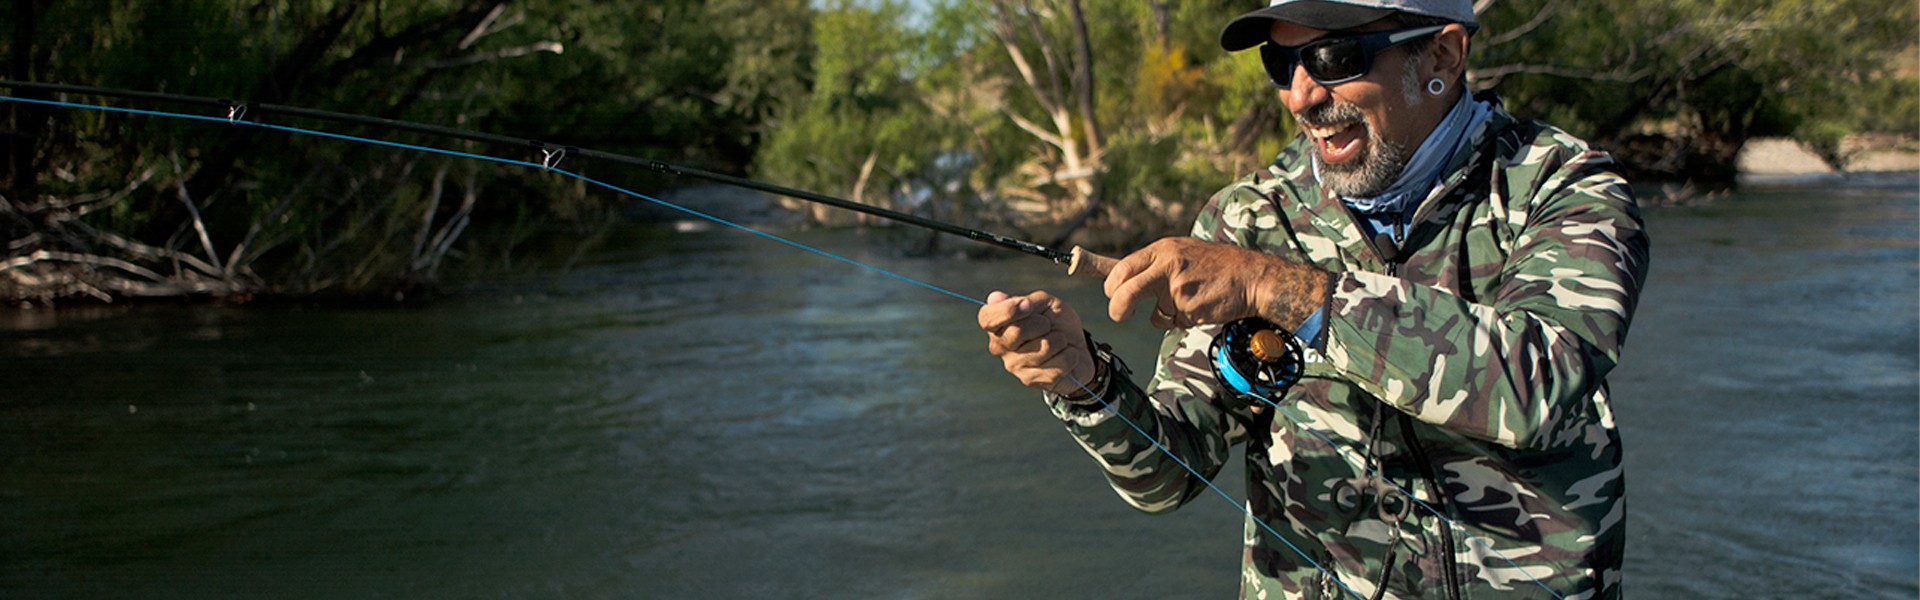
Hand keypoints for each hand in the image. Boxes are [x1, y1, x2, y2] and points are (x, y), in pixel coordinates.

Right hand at [979, 290, 1096, 395]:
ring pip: (1044, 347)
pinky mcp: (1031, 381)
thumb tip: (995, 298)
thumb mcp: (1046, 304)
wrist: (1078, 347)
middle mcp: (1000, 347)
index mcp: (998, 325)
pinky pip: (1057, 364)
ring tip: (1060, 342)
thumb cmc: (1057, 323)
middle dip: (1043, 324)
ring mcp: (1014, 366)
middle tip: (1049, 326)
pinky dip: (1070, 355)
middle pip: (1017, 332)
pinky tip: (1066, 356)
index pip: (987, 318)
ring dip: (1060, 340)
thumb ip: (1025, 300)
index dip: (1008, 310)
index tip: (1028, 304)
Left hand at [1103, 237, 1327, 330]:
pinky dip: (1183, 321)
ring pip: (1154, 313)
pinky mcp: (1189, 309)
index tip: (1110, 294)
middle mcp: (1167, 265)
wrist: (1253, 277)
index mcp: (1163, 250)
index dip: (1110, 285)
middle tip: (1119, 315)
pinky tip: (1201, 306)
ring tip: (1187, 300)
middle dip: (1117, 308)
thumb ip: (1156, 266)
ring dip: (1164, 315)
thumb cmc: (1217, 267)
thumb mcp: (1183, 253)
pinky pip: (1174, 322)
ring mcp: (1178, 289)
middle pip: (1125, 290)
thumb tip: (1123, 282)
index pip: (1122, 268)